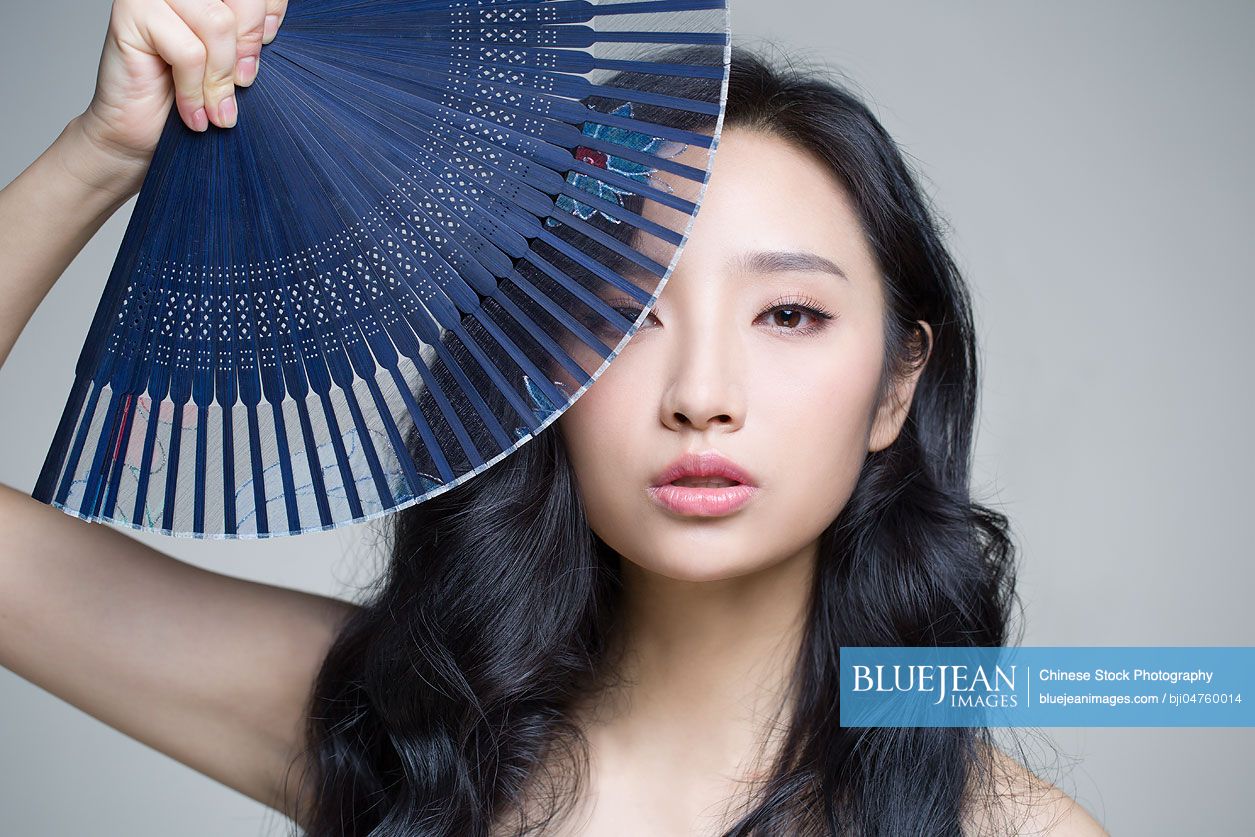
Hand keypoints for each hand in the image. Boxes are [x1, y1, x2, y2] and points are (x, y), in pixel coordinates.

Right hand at [71, 0, 287, 196]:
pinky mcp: (132, 13)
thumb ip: (251, 35)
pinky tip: (193, 113)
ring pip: (218, 25)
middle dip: (247, 50)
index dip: (271, 14)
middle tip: (241, 84)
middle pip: (242, 2)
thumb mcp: (235, 61)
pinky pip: (189, 52)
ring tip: (216, 110)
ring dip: (220, 78)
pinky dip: (195, 90)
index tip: (266, 44)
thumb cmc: (191, 95)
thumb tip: (270, 27)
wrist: (139, 130)